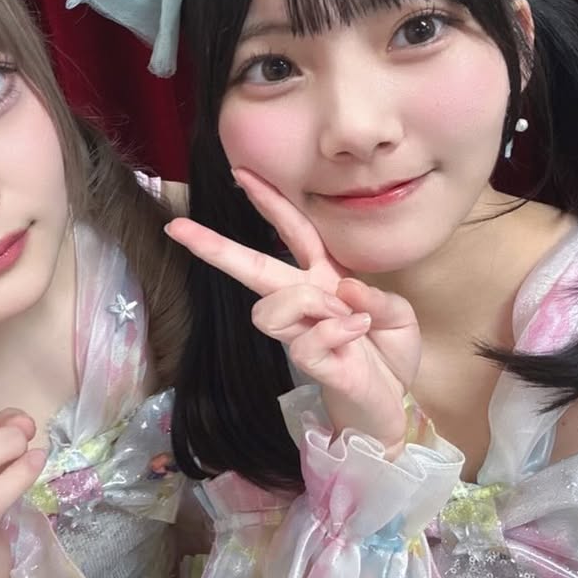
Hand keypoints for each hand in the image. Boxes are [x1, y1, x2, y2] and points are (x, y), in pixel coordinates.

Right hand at [166, 168, 418, 451]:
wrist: (394, 406)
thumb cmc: (391, 355)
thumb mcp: (398, 315)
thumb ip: (376, 298)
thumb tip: (342, 289)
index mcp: (324, 276)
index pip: (292, 231)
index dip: (269, 201)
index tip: (241, 172)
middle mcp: (306, 299)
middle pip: (252, 267)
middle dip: (215, 246)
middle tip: (178, 228)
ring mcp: (303, 331)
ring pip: (272, 307)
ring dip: (309, 303)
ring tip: (346, 317)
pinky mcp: (308, 362)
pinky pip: (307, 339)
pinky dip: (337, 332)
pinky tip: (358, 336)